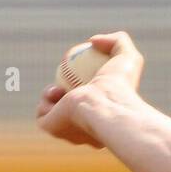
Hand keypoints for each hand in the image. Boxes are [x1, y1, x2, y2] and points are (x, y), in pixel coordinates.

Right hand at [36, 31, 145, 147]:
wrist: (104, 107)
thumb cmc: (120, 85)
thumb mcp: (128, 57)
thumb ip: (118, 41)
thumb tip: (94, 41)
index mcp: (107, 115)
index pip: (92, 102)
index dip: (83, 84)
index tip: (82, 70)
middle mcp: (89, 128)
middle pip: (71, 109)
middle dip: (64, 93)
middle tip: (66, 78)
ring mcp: (70, 131)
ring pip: (53, 112)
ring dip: (51, 97)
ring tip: (59, 88)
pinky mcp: (53, 129)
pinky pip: (42, 114)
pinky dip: (45, 102)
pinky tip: (55, 92)